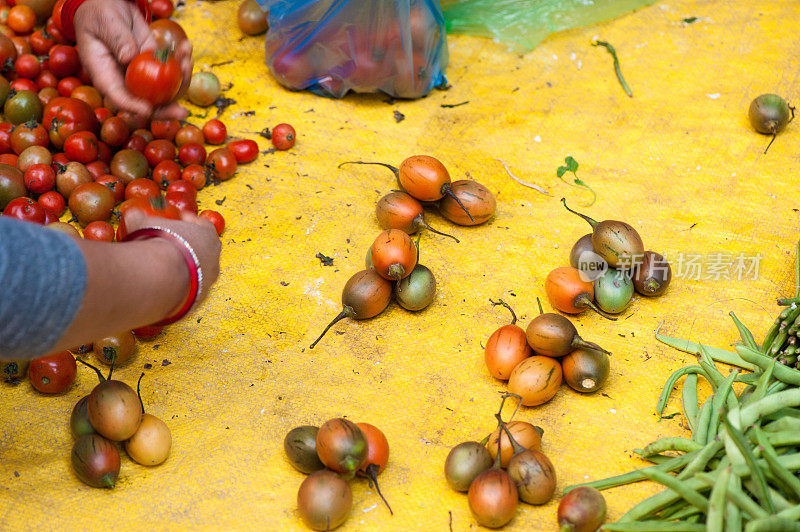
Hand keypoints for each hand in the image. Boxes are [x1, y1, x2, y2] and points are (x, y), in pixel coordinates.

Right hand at [74, 0, 192, 121]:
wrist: (111, 7)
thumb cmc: (100, 14)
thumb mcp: (105, 23)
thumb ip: (117, 39)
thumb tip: (128, 58)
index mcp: (105, 74)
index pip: (117, 97)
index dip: (132, 107)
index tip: (148, 109)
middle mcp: (125, 80)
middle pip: (146, 103)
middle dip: (166, 110)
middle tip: (183, 112)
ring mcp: (142, 76)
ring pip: (164, 91)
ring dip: (181, 80)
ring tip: (186, 59)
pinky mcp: (155, 66)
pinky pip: (172, 73)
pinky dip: (182, 63)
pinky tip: (186, 47)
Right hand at [122, 209, 221, 304]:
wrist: (161, 276)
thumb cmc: (156, 244)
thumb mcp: (144, 223)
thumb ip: (140, 217)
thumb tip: (133, 214)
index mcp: (207, 234)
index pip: (203, 224)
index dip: (191, 221)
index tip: (181, 219)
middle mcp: (213, 257)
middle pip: (205, 249)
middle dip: (191, 246)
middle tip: (175, 245)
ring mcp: (208, 279)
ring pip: (199, 272)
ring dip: (186, 269)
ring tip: (169, 268)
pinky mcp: (199, 298)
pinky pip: (190, 291)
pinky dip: (181, 287)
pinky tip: (167, 285)